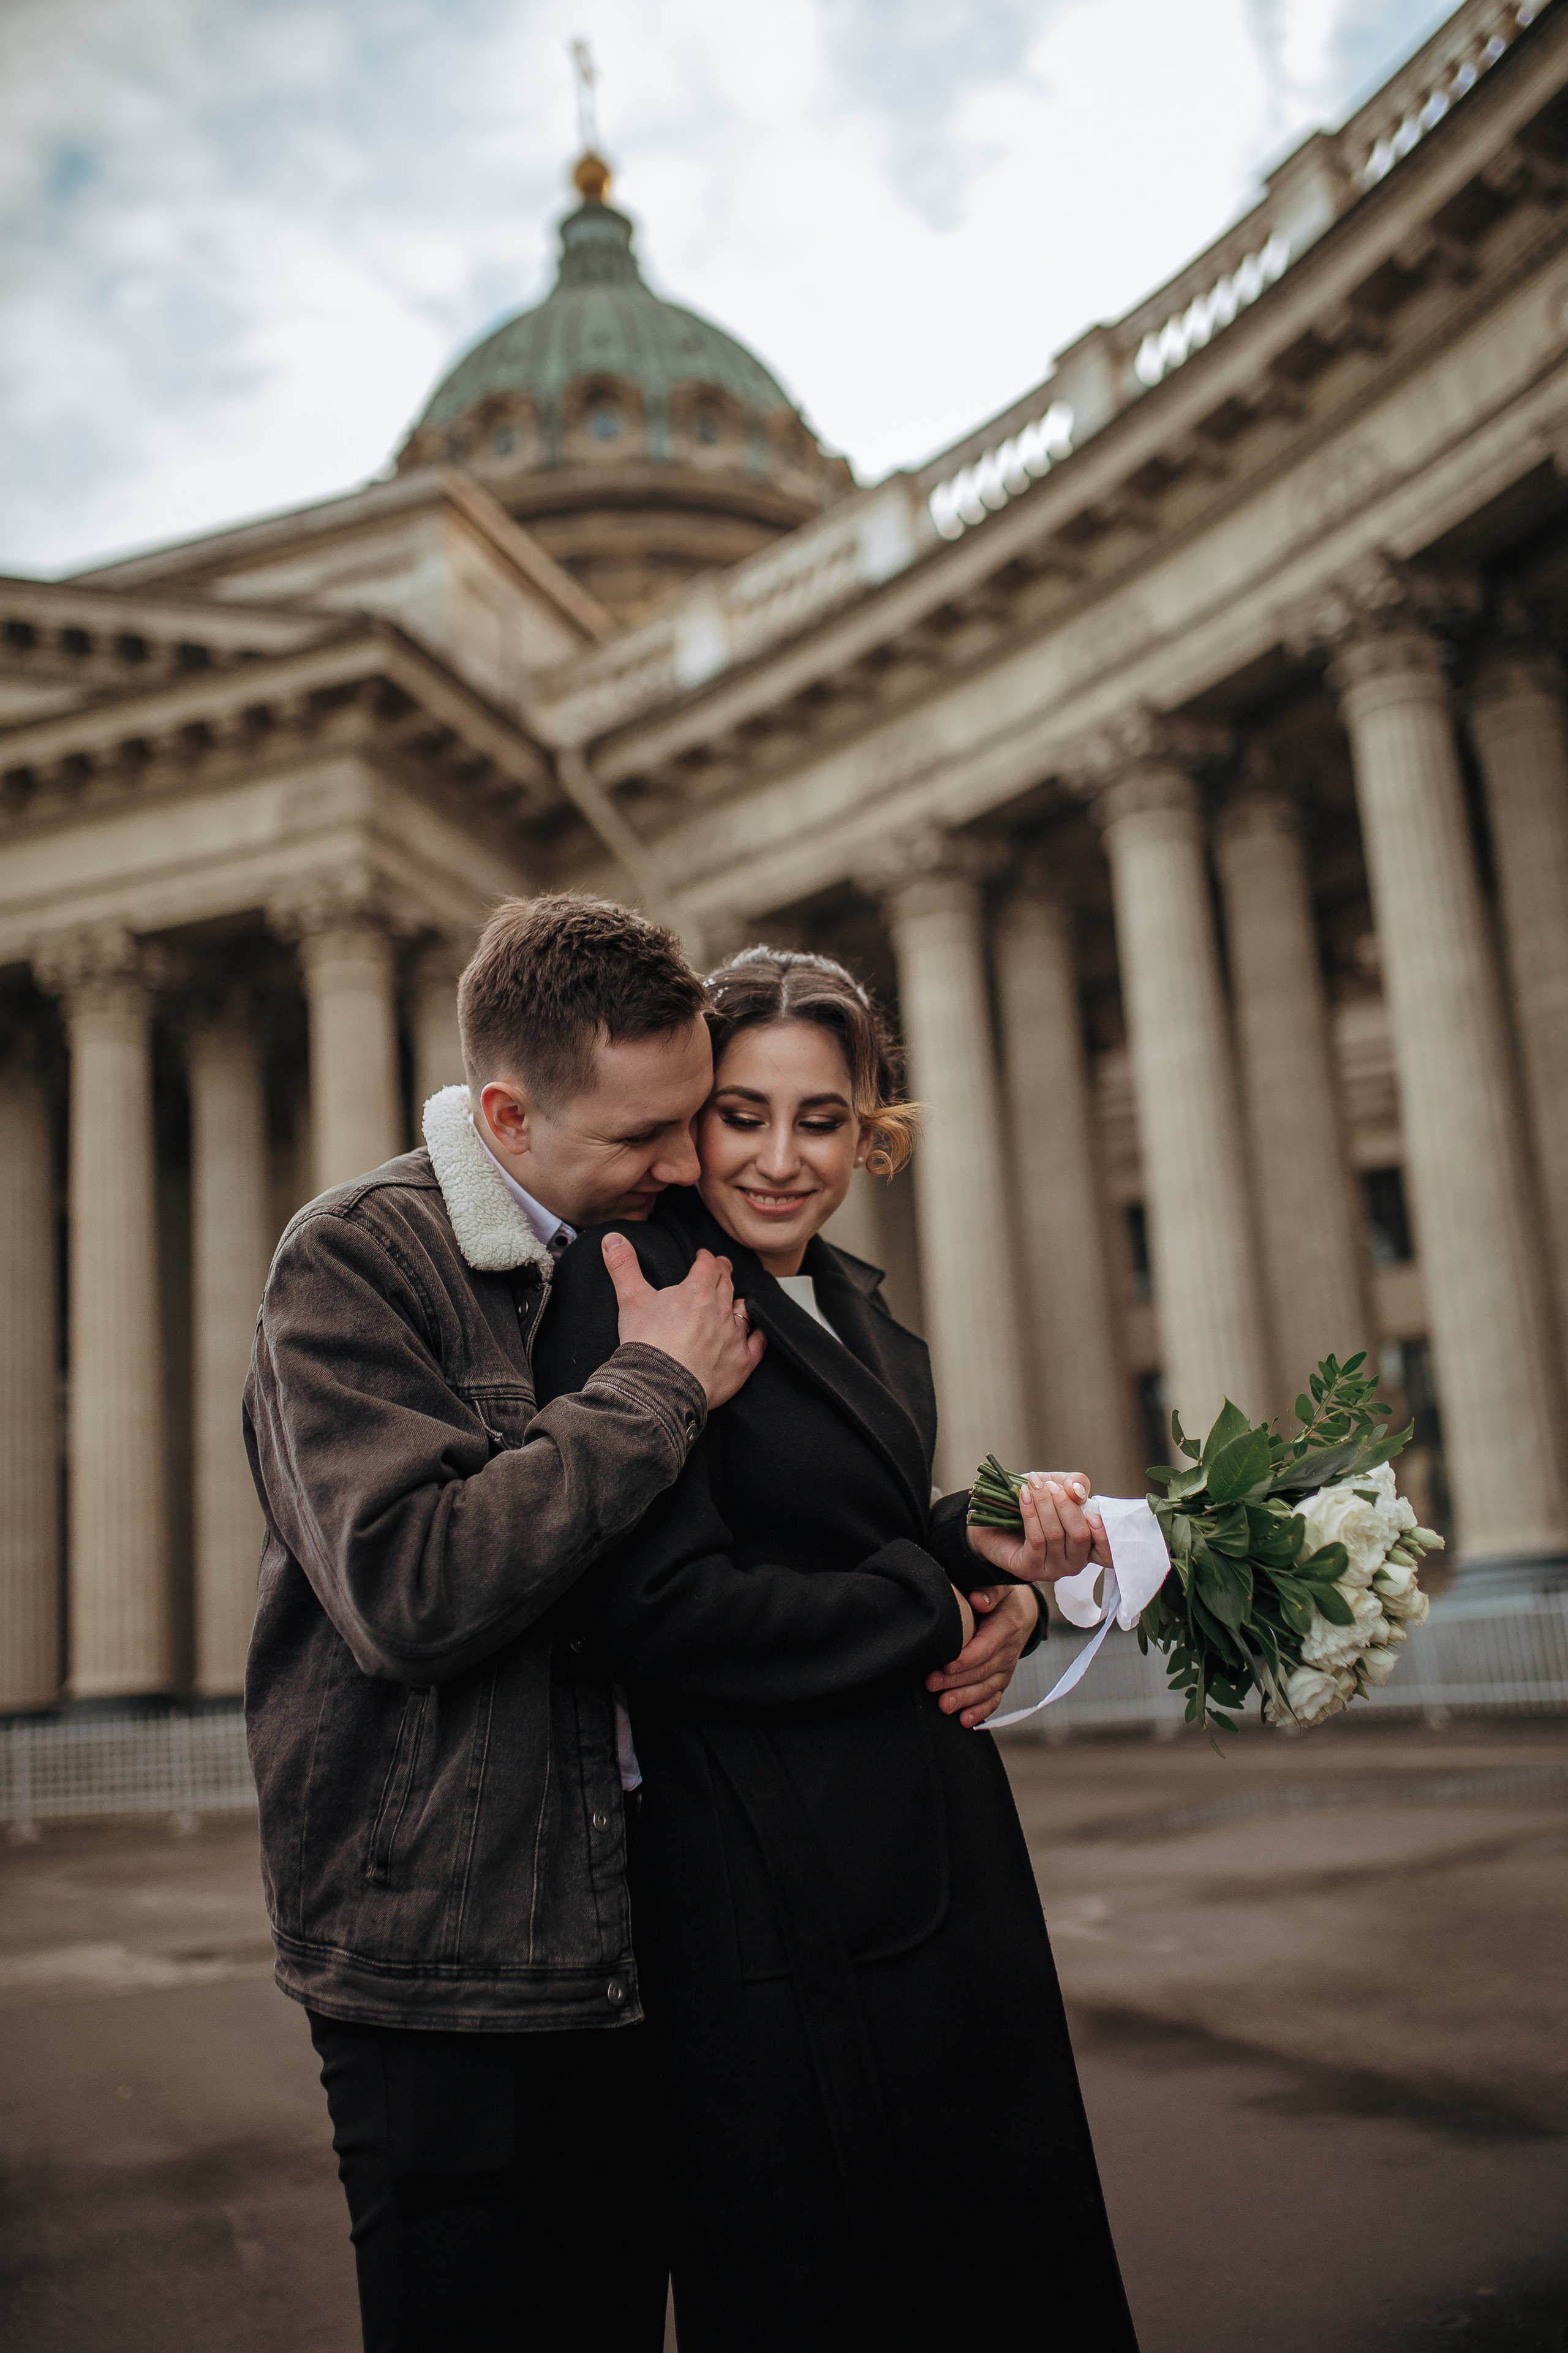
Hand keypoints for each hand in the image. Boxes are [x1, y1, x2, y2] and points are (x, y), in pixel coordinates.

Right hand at [603, 1234, 765, 1407]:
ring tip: (735, 1302)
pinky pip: (758, 1342)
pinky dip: (758, 1334)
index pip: (708, 1265)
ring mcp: (734, 1336)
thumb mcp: (630, 1299)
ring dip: (738, 1303)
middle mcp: (720, 1310)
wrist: (659, 1386)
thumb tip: (612, 1239)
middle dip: (723, 1274)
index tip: (704, 1257)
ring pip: (743, 1310)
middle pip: (727, 1284)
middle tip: (722, 1269)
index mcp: (697, 1291)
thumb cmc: (646, 1344)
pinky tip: (757, 1331)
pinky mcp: (742, 1362)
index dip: (706, 1258)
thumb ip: (623, 1266)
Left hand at [926, 1586, 1038, 1726]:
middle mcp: (1008, 1652)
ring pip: (987, 1688)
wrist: (1021, 1612)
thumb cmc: (1003, 1598)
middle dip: (957, 1681)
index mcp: (1006, 1628)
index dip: (967, 1659)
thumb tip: (977, 1599)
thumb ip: (990, 1590)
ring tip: (944, 1706)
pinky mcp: (1001, 1680)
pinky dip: (981, 1711)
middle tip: (931, 1685)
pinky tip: (965, 1721)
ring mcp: (1005, 1669)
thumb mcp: (1000, 1586)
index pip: (986, 1647)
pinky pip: (993, 1699)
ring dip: (965, 1699)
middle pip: (982, 1671)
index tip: (945, 1665)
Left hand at [966, 1470, 1109, 1584]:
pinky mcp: (1030, 1569)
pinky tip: (1024, 1497)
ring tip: (1033, 1486)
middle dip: (1064, 1506)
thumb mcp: (1056, 1485)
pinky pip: (1036, 1539)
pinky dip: (1031, 1514)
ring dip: (1044, 1505)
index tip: (1089, 1510)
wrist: (992, 1520)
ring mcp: (1053, 1569)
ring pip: (1056, 1535)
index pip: (1107, 1553)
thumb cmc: (1031, 1503)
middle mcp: (1074, 1562)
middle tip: (1047, 1485)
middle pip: (1080, 1535)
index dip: (1103, 1534)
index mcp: (1087, 1546)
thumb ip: (1074, 1484)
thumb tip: (1078, 1492)